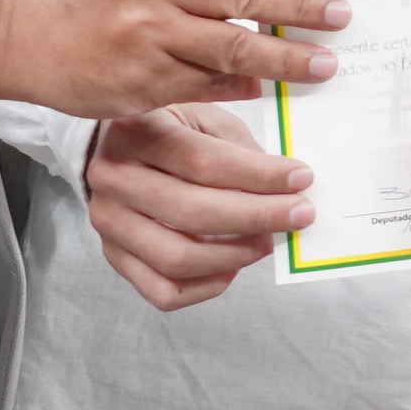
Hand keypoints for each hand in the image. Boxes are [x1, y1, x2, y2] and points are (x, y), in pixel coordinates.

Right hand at [0, 0, 345, 123]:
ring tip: (324, 62)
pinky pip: (207, 85)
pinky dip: (243, 86)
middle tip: (341, 16)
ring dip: (289, 57)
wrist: (17, 25)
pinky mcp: (139, 82)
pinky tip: (269, 86)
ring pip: (236, 47)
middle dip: (305, 6)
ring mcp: (145, 34)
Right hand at [82, 102, 308, 311]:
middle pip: (191, 212)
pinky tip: (235, 264)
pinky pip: (165, 291)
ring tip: (268, 240)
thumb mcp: (204, 117)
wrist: (115, 151)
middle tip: (301, 214)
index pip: (203, 162)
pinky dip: (208, 284)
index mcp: (133, 132)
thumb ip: (239, 148)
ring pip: (177, 258)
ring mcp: (108, 224)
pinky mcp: (115, 257)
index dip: (258, 175)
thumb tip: (290, 185)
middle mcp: (112, 180)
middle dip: (257, 216)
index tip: (302, 178)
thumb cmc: (171, 130)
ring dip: (236, 254)